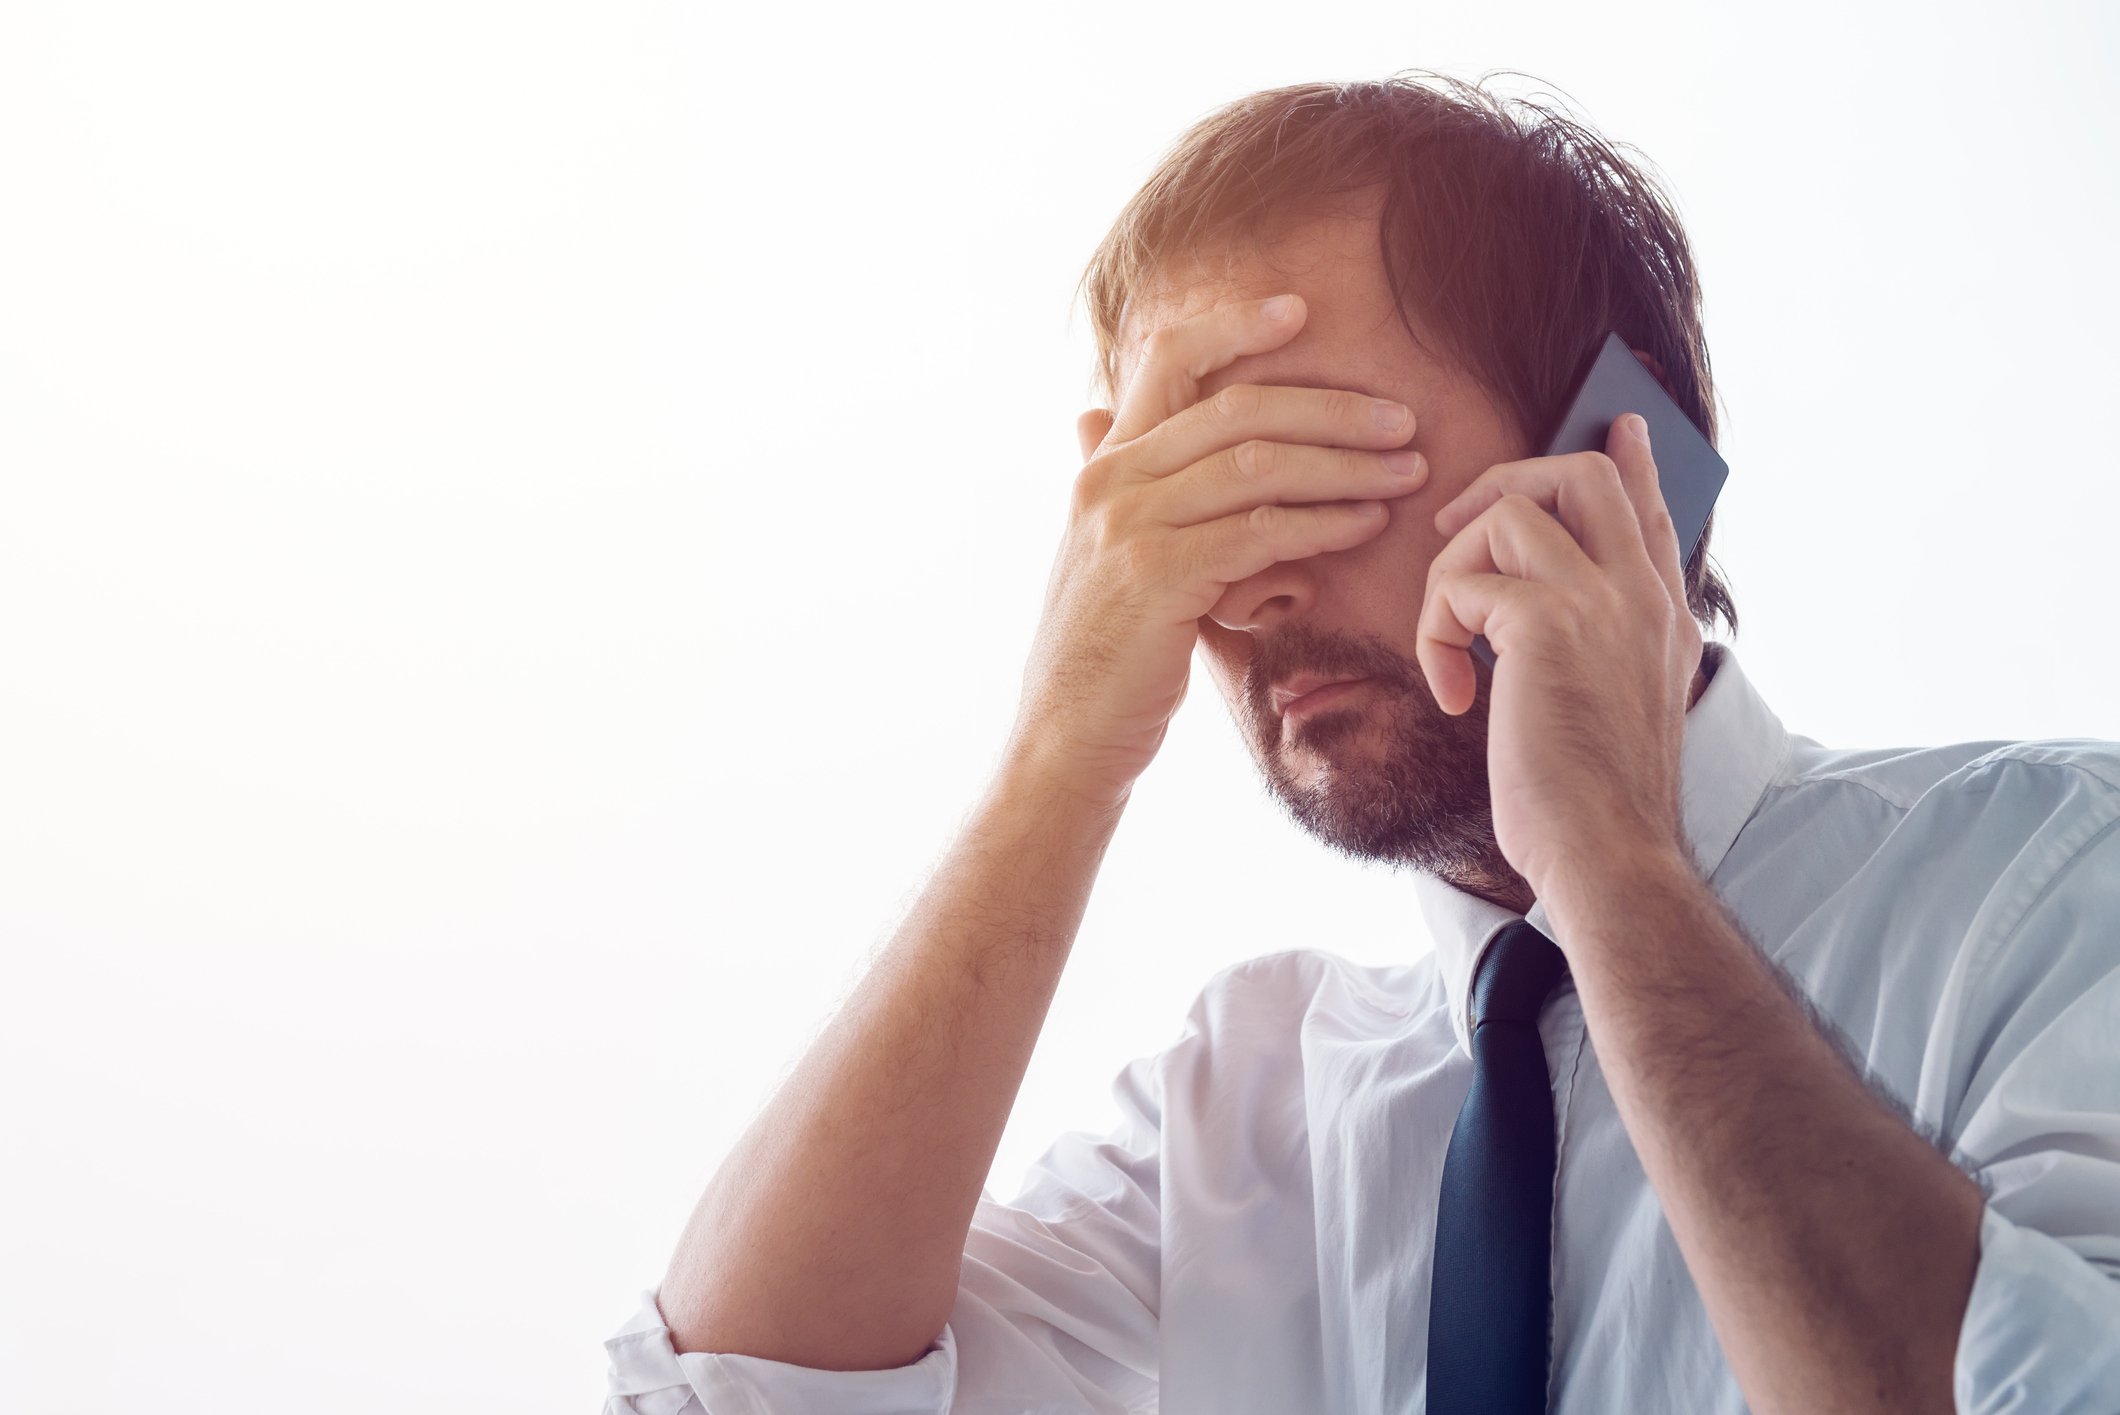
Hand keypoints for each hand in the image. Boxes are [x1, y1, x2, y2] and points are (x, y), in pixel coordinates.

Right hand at [1005, 291, 1428, 807]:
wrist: (1066, 736)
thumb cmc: (1106, 653)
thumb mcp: (1102, 554)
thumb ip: (1121, 487)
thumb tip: (1094, 418)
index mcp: (1104, 465)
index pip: (1166, 360)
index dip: (1234, 325)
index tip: (1299, 311)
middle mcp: (1111, 481)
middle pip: (1236, 408)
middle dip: (1331, 409)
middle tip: (1400, 419)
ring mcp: (1129, 526)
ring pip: (1258, 465)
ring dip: (1346, 464)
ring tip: (1407, 470)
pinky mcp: (1157, 575)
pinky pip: (1260, 531)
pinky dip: (1324, 522)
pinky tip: (1366, 523)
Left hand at [1415, 412, 1702, 904]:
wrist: (1608, 855)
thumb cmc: (1597, 803)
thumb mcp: (1615, 709)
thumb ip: (1602, 649)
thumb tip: (1538, 621)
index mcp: (1664, 616)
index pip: (1651, 511)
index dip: (1632, 461)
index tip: (1622, 421)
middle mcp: (1643, 595)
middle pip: (1583, 474)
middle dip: (1505, 483)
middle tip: (1454, 529)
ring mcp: (1602, 602)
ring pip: (1511, 511)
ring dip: (1452, 571)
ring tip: (1448, 645)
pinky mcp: (1547, 624)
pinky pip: (1463, 583)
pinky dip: (1436, 631)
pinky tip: (1451, 694)